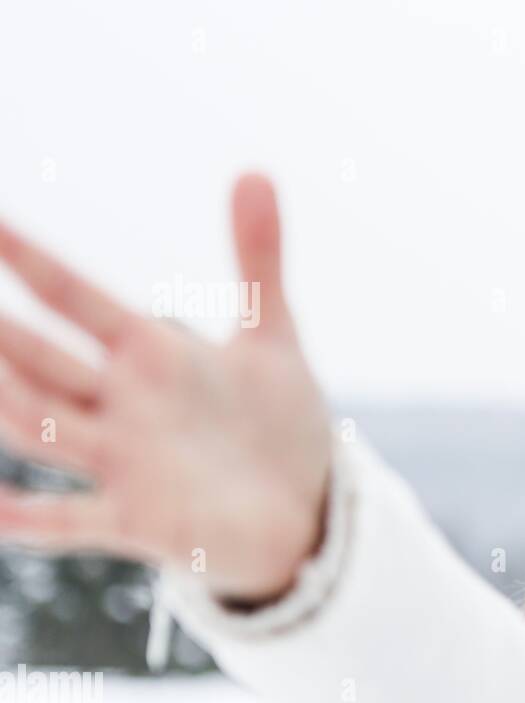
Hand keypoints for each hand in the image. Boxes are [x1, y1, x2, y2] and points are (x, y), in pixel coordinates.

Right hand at [0, 173, 332, 604]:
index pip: (75, 297)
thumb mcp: (273, 337)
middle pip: (34, 358)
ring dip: (4, 401)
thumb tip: (255, 170)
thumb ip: (258, 260)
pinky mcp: (140, 521)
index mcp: (150, 354)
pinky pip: (70, 522)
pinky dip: (29, 520)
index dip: (29, 259)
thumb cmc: (278, 426)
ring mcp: (124, 462)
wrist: (306, 510)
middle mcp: (122, 404)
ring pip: (38, 425)